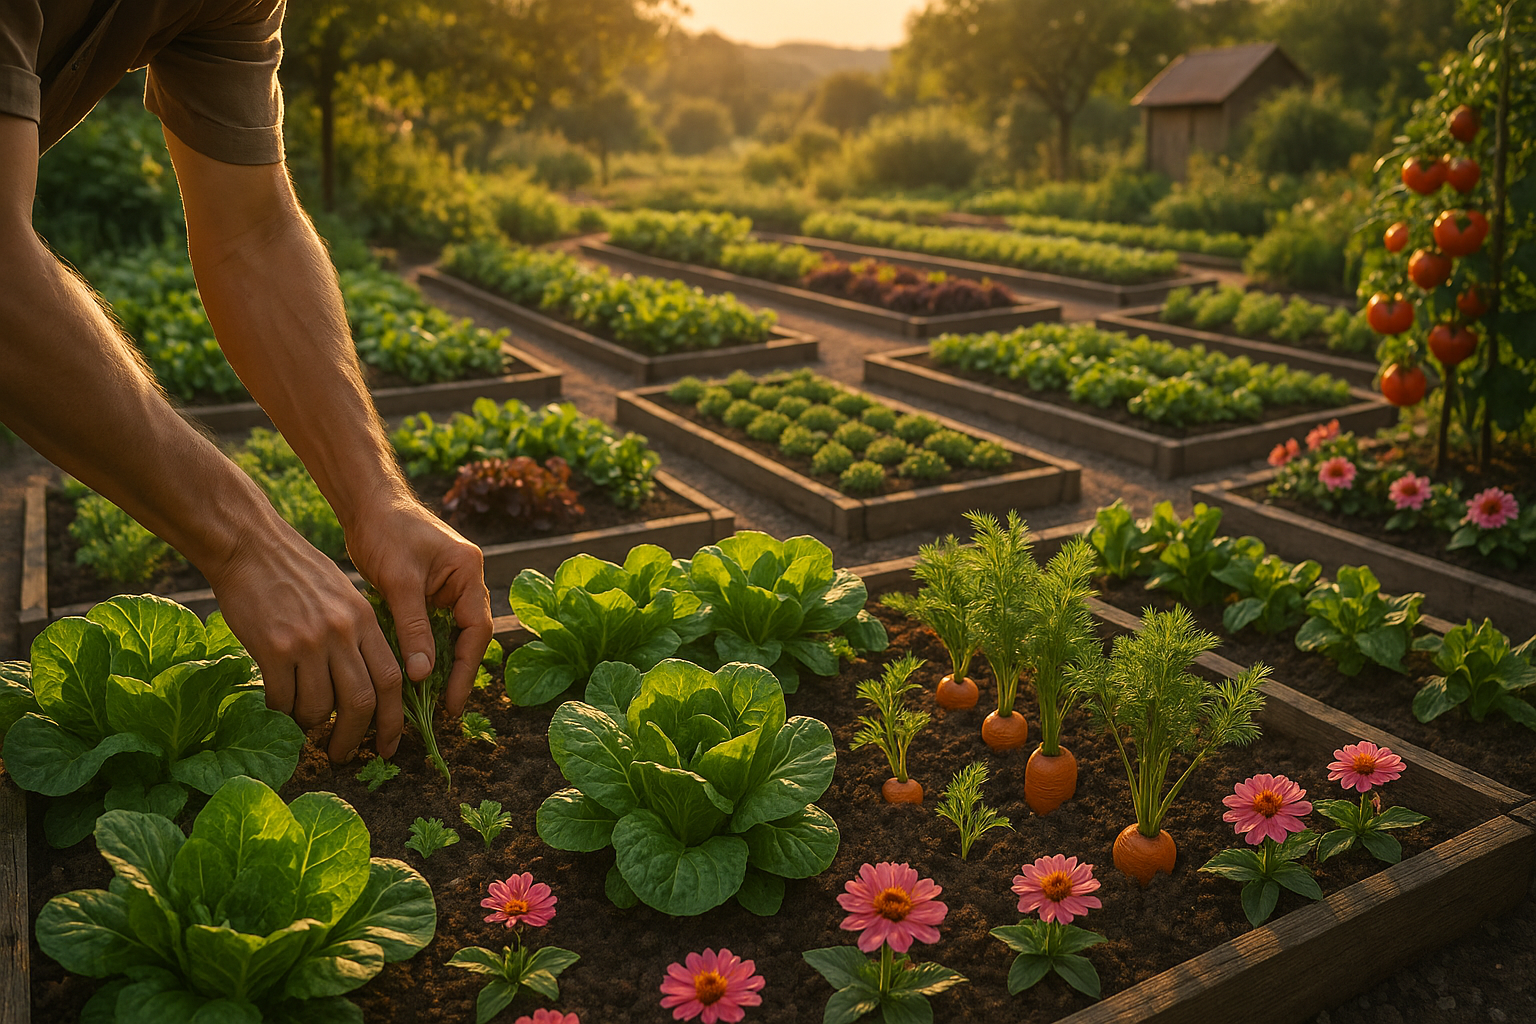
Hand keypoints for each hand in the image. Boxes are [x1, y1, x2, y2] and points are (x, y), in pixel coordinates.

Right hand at [208, 497, 490, 762]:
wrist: (250, 546)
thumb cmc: (296, 571)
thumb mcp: (342, 594)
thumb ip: (357, 633)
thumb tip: (363, 682)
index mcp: (365, 620)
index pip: (393, 680)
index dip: (394, 719)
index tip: (388, 745)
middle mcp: (342, 632)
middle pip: (363, 701)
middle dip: (356, 737)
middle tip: (344, 755)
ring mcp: (308, 641)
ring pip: (320, 707)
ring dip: (312, 725)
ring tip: (304, 725)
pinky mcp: (273, 648)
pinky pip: (282, 698)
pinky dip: (282, 712)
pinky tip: (277, 708)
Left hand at [345, 493, 492, 732]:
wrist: (365, 502)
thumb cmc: (385, 530)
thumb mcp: (400, 581)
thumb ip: (414, 627)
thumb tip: (422, 675)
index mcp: (468, 572)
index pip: (476, 629)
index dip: (465, 670)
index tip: (451, 702)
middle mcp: (464, 581)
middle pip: (468, 636)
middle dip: (455, 673)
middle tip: (441, 710)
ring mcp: (447, 586)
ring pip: (449, 635)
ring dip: (438, 665)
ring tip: (427, 701)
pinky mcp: (426, 591)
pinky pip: (430, 628)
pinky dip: (421, 650)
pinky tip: (410, 674)